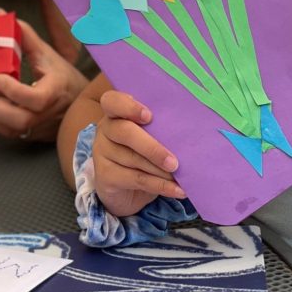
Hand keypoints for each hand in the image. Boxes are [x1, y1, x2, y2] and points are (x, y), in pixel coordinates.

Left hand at [0, 20, 88, 140]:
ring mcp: (39, 127)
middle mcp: (48, 113)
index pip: (36, 99)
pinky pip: (7, 133)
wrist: (78, 101)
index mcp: (56, 90)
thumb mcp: (46, 52)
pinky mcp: (29, 135)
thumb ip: (23, 35)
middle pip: (20, 121)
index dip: (14, 91)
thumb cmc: (61, 74)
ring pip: (11, 131)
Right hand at [92, 89, 185, 216]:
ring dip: (160, 170)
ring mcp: (101, 152)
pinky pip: (135, 179)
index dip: (129, 106)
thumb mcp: (151, 136)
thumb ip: (160, 129)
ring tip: (180, 177)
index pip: (113, 101)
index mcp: (116, 112)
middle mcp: (105, 129)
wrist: (126, 189)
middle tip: (174, 162)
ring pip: (133, 159)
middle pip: (125, 132)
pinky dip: (159, 185)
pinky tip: (177, 190)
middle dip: (152, 147)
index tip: (149, 116)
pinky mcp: (104, 175)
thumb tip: (190, 135)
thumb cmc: (144, 153)